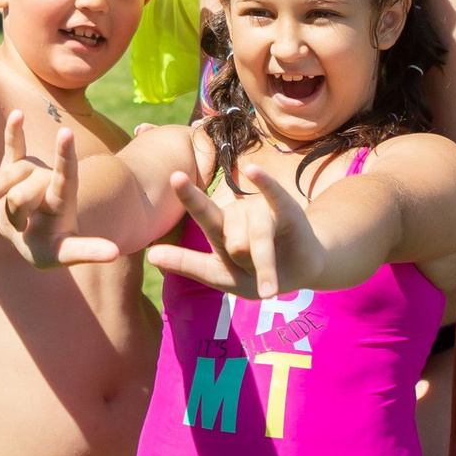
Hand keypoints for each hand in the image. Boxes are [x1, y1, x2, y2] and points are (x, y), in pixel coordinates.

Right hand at [0, 111, 122, 267]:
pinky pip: (13, 147)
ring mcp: (31, 172)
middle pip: (21, 194)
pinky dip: (14, 132)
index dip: (64, 156)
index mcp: (62, 200)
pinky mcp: (14, 168)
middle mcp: (48, 180)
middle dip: (14, 216)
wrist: (30, 237)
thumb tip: (115, 253)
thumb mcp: (64, 254)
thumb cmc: (49, 247)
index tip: (66, 133)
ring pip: (5, 181)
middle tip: (22, 229)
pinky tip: (17, 114)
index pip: (65, 176)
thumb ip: (85, 251)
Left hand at [143, 162, 317, 298]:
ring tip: (270, 284)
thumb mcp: (225, 277)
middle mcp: (237, 215)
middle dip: (246, 265)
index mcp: (219, 228)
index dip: (188, 198)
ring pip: (256, 239)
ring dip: (266, 268)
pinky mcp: (287, 209)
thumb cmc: (258, 274)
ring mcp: (262, 211)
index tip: (175, 176)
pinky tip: (252, 170)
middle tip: (255, 279)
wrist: (304, 268)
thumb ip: (192, 266)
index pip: (201, 213)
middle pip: (232, 240)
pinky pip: (274, 196)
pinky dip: (265, 184)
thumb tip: (150, 254)